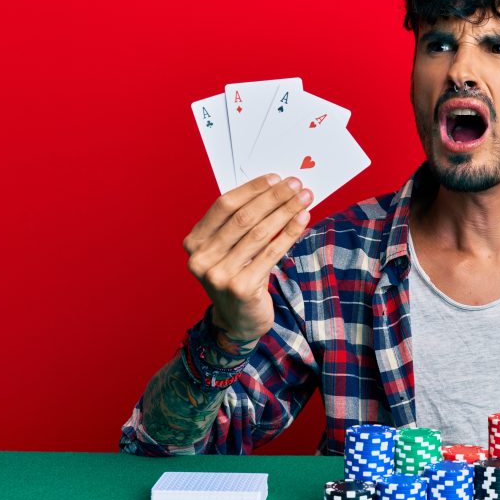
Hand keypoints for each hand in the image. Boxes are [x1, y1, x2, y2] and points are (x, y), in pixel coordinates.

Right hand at [183, 175, 312, 340]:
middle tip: (296, 184)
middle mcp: (201, 258)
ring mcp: (219, 275)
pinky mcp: (240, 288)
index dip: (251, 189)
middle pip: (243, 217)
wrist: (238, 322)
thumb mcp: (229, 250)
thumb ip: (239, 225)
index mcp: (195, 242)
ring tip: (304, 199)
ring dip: (285, 212)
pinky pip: (271, 253)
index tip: (275, 178)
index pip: (224, 205)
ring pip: (259, 233)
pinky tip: (302, 220)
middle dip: (273, 197)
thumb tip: (274, 190)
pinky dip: (289, 233)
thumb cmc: (237, 276)